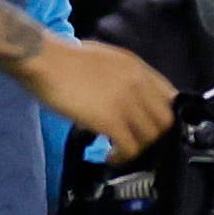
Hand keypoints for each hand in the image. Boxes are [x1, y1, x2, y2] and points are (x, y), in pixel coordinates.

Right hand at [20, 36, 175, 159]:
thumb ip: (118, 76)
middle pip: (165, 119)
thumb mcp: (102, 59)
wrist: (43, 59)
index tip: (148, 126)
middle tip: (135, 141)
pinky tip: (111, 157)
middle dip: (152, 135)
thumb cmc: (61, 58)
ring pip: (151, 136)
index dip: (161, 115)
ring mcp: (126, 102)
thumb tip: (116, 95)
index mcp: (136, 68)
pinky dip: (123, 156)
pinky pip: (130, 146)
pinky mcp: (110, 119)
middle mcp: (138, 83)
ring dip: (137, 148)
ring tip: (120, 152)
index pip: (169, 96)